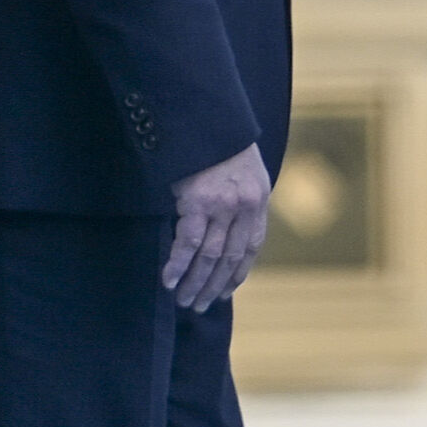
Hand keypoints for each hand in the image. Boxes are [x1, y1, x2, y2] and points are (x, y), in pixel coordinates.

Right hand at [163, 147, 271, 313]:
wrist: (207, 120)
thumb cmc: (220, 145)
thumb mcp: (243, 172)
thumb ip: (239, 201)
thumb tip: (227, 230)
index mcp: (257, 201)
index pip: (250, 248)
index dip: (237, 274)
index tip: (224, 293)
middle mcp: (244, 208)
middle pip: (229, 258)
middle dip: (213, 286)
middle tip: (198, 306)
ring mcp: (222, 206)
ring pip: (210, 257)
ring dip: (195, 283)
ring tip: (183, 300)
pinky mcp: (198, 203)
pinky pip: (187, 243)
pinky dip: (178, 265)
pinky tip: (168, 281)